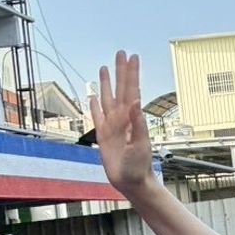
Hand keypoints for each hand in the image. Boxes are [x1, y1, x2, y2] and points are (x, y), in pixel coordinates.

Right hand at [90, 52, 157, 192]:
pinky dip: (94, 106)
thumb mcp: (141, 144)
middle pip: (120, 88)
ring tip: (104, 68)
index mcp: (132, 117)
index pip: (131, 89)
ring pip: (107, 98)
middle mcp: (122, 118)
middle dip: (120, 71)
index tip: (132, 57)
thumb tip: (136, 101)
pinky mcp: (103, 135)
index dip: (131, 73)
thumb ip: (138, 123)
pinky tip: (93, 97)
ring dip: (106, 83)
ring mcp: (112, 125)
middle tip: (120, 53)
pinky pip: (97, 116)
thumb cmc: (139, 165)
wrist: (131, 181)